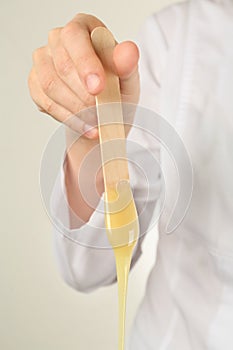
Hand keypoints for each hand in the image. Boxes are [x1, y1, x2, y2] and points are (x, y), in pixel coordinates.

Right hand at [28, 13, 139, 138]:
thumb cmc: (116, 88)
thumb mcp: (128, 79)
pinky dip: (69, 119)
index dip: (85, 64)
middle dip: (84, 95)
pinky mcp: (35, 84)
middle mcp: (58, 39)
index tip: (98, 89)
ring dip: (76, 109)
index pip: (75, 37)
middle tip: (103, 112)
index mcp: (83, 27)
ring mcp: (43, 61)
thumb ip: (127, 65)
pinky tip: (86, 126)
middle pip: (62, 66)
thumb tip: (128, 52)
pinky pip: (46, 103)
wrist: (105, 112)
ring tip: (97, 121)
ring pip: (51, 86)